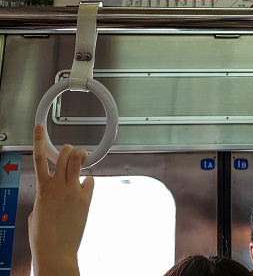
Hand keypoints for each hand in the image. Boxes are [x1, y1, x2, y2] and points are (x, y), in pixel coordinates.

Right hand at [28, 124, 93, 275]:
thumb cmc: (43, 236)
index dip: (37, 140)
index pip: (38, 159)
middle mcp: (58, 186)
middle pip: (65, 155)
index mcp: (42, 188)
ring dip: (81, 156)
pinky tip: (85, 187)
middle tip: (72, 151)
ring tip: (82, 157)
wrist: (55, 251)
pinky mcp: (85, 198)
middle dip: (69, 149)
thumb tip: (51, 198)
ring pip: (78, 162)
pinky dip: (88, 181)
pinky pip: (89, 181)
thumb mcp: (37, 213)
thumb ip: (44, 199)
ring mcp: (72, 190)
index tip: (38, 128)